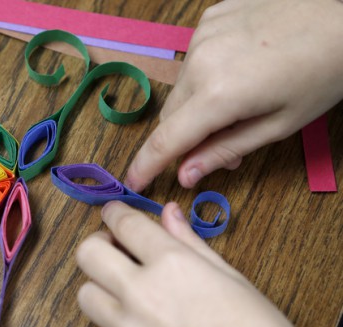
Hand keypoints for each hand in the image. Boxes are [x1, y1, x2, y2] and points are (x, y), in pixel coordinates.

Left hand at [76, 201, 308, 326]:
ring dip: (102, 287)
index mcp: (172, 265)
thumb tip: (169, 213)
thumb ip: (190, 242)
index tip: (114, 213)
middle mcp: (141, 296)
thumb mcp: (231, 279)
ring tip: (128, 292)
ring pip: (87, 295)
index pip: (125, 224)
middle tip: (116, 250)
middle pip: (88, 254)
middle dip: (98, 244)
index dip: (115, 212)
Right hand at [125, 0, 342, 190]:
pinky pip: (193, 60)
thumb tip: (187, 174)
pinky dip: (205, 76)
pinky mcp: (209, 18)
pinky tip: (237, 71)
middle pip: (171, 116)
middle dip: (185, 139)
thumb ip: (225, 150)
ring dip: (196, 106)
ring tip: (235, 106)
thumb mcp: (277, 125)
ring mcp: (202, 35)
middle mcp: (199, 61)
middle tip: (218, 151)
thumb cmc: (322, 74)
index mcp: (218, 94)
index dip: (145, 166)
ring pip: (181, 88)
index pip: (166, 140)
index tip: (132, 182)